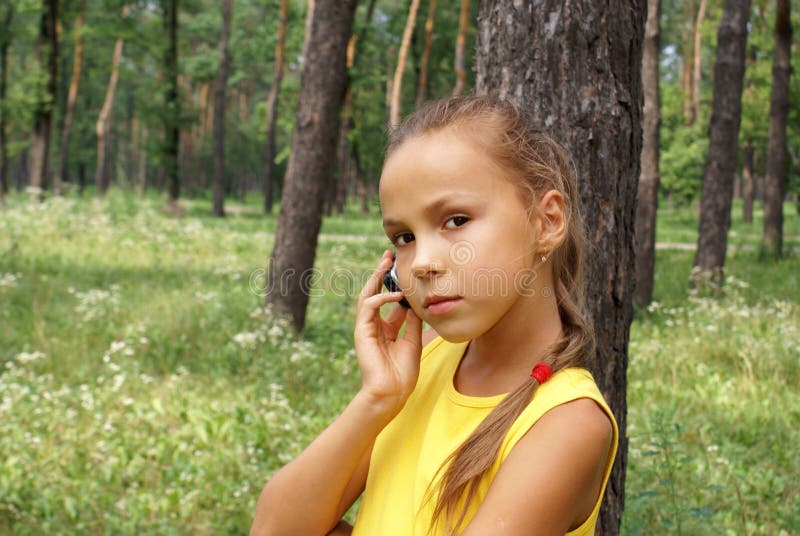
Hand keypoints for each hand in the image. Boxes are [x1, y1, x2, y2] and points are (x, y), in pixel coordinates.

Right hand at [353, 250, 422, 414]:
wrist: (392, 393)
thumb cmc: (403, 373)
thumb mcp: (413, 341)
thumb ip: (411, 322)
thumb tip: (414, 303)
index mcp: (387, 329)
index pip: (390, 300)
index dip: (396, 285)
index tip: (403, 269)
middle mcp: (375, 325)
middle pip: (375, 292)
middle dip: (381, 273)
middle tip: (389, 255)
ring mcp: (367, 328)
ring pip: (367, 295)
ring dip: (376, 277)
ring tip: (386, 262)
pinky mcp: (362, 331)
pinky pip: (368, 307)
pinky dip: (380, 297)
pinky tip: (395, 294)